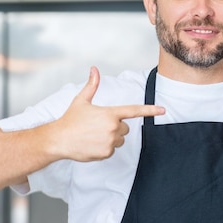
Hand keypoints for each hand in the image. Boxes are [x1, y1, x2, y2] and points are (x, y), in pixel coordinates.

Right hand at [49, 66, 164, 160]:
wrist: (58, 139)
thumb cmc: (70, 119)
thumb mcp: (81, 100)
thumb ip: (92, 85)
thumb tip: (94, 69)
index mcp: (110, 113)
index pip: (134, 111)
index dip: (150, 110)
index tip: (163, 110)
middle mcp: (113, 127)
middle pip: (125, 127)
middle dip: (115, 127)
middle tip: (97, 126)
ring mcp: (110, 141)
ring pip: (120, 139)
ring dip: (111, 138)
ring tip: (94, 135)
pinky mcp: (106, 153)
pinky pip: (112, 150)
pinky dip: (105, 148)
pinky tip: (92, 144)